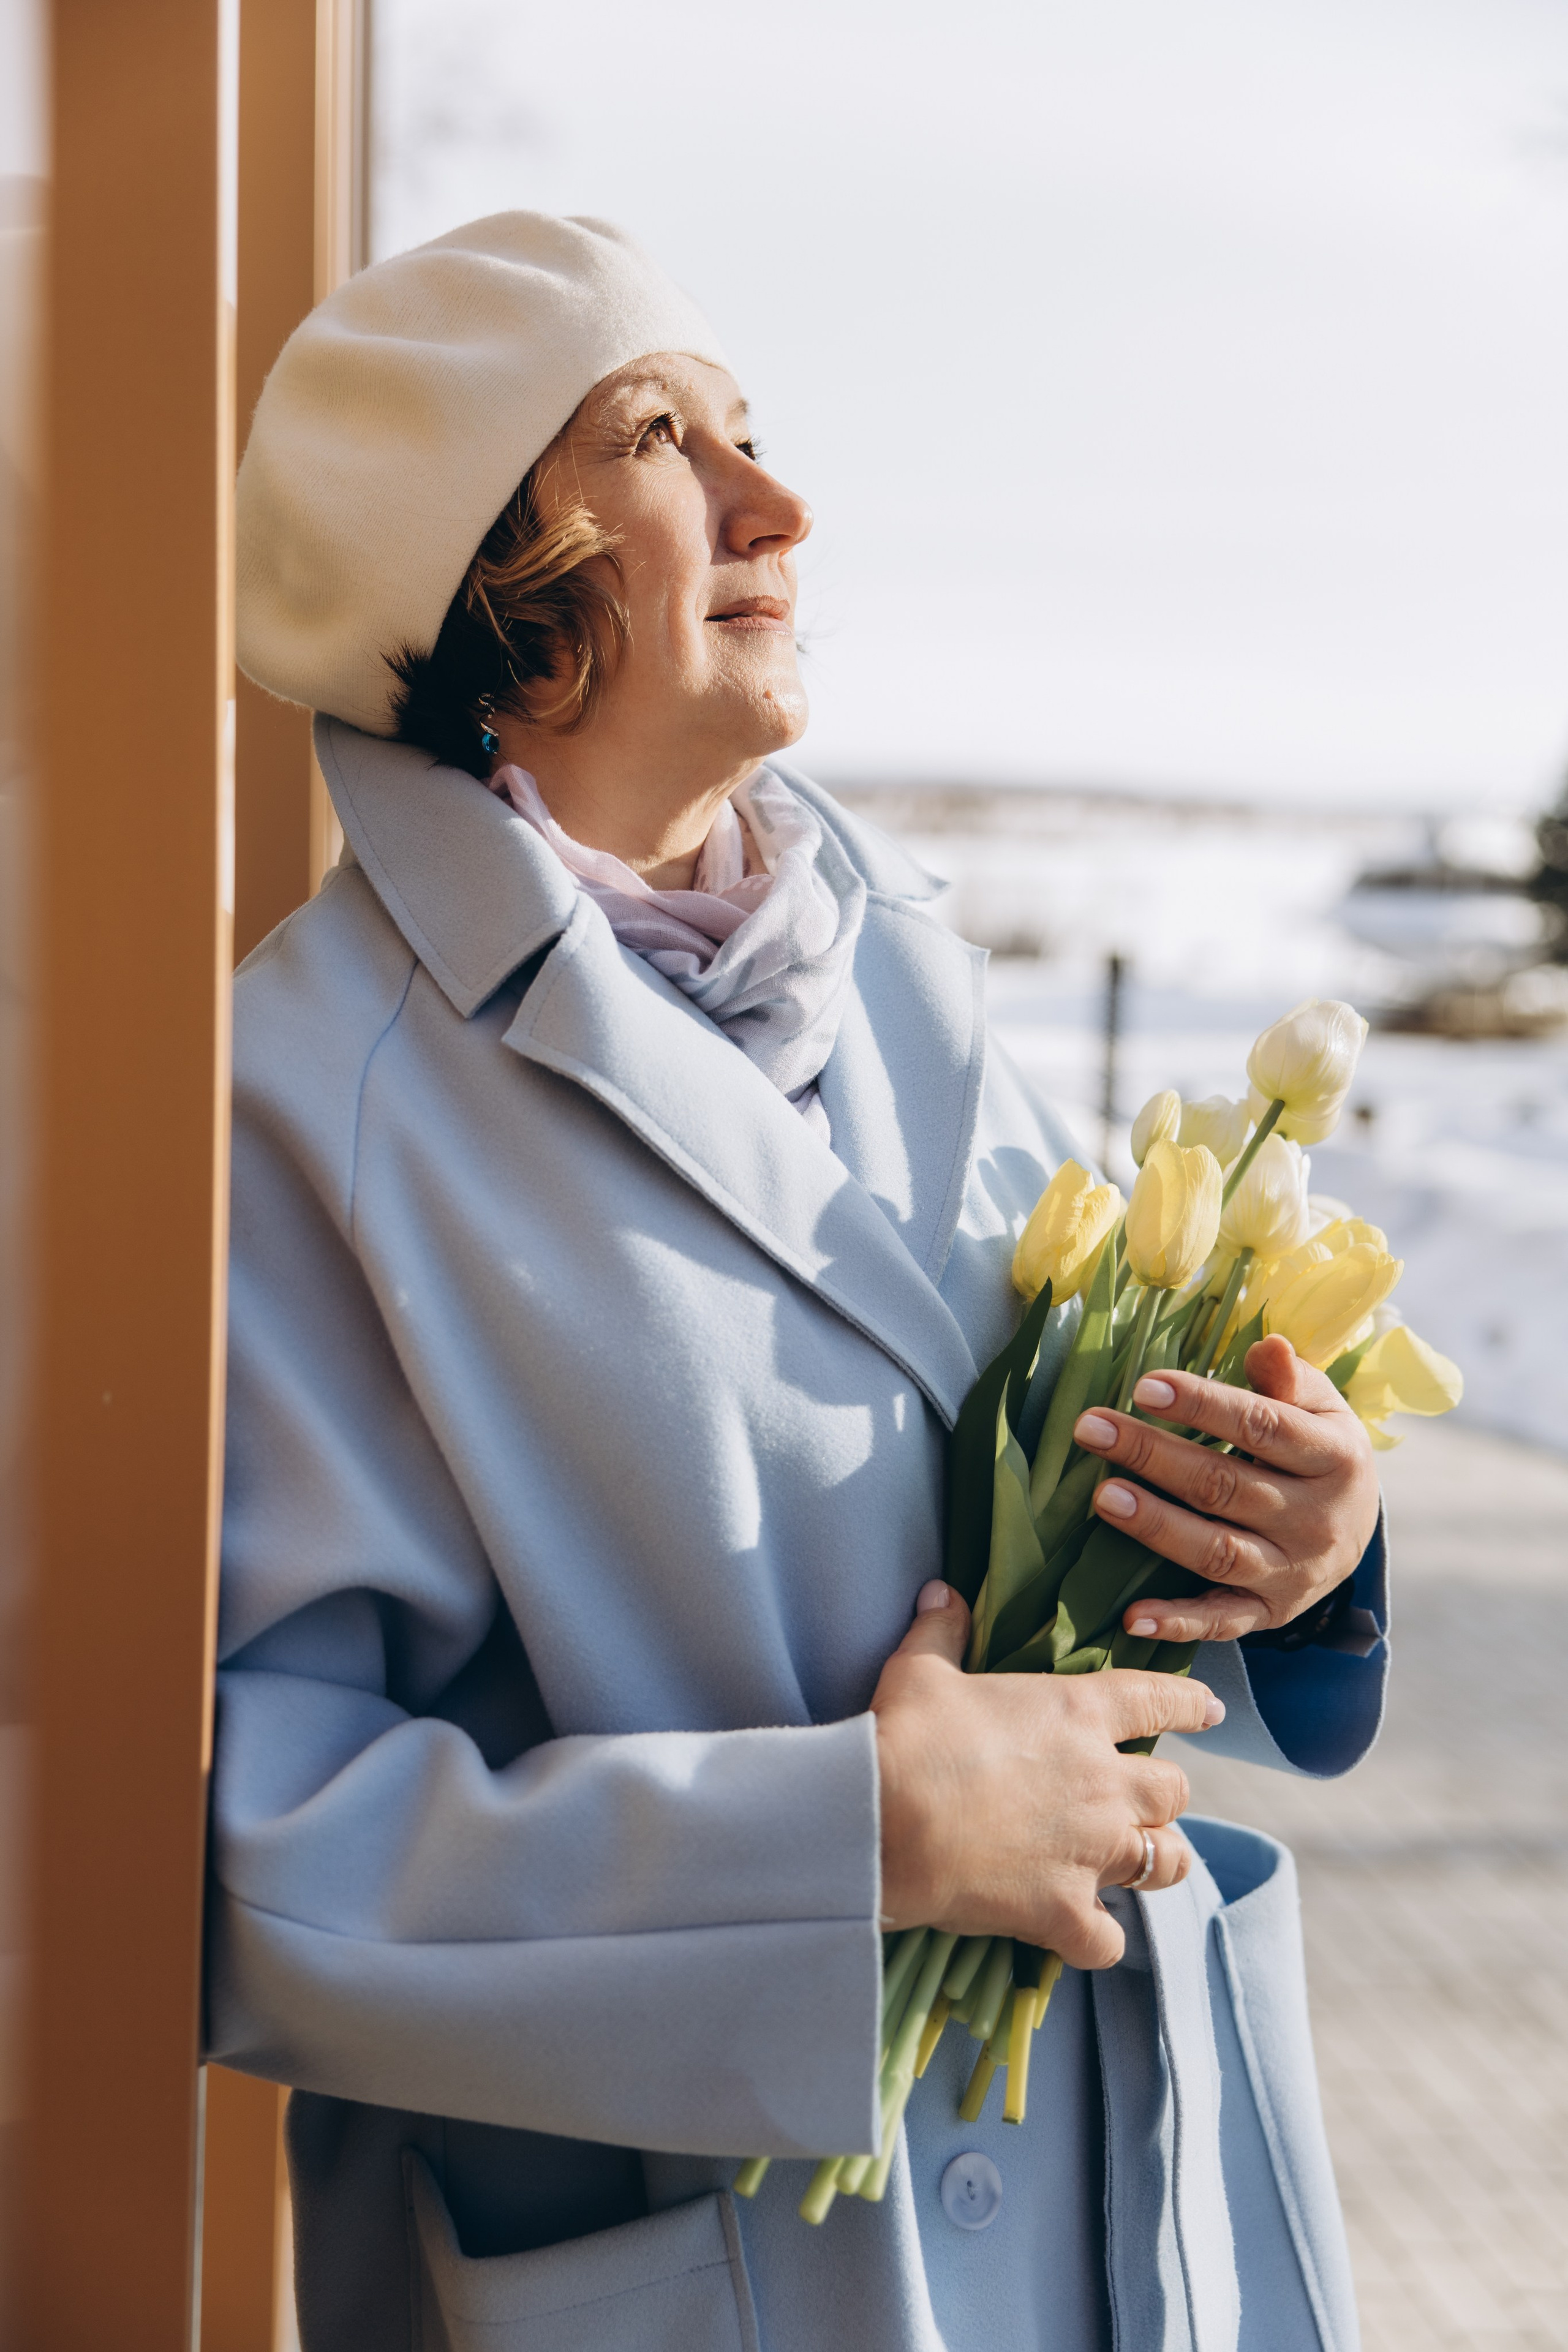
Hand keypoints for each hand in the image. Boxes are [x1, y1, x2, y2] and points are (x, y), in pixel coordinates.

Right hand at [870, 1581, 1224, 1967]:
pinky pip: (1110, 1939)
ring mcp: (1093, 1850)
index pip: (1160, 1700)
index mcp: (1078, 1713)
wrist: (884, 1821)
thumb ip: (942, 1630)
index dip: (1189, 1703)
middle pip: (1173, 1790)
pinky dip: (1100, 1938)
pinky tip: (1084, 1933)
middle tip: (1141, 1796)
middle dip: (1164, 1794)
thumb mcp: (921, 1670)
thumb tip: (941, 1591)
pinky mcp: (1066, 1910)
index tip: (1210, 1709)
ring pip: (1167, 1861)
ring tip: (1143, 1862)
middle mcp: (1104, 1782)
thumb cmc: (908, 1736)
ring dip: (1158, 1859)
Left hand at [1072, 1333, 1379, 1644]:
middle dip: (1154, 1456)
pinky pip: (1222, 1622)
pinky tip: (1132, 1615)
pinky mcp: (1269, 1613)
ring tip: (1103, 1497)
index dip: (1203, 1405)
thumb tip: (1266, 1345)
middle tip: (1092, 1429)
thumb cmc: (1319, 1452)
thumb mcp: (1321, 1409)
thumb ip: (1289, 1379)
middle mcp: (1316, 1520)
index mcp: (1333, 1458)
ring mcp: (1292, 1572)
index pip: (1262, 1427)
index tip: (1145, 1386)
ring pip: (1218, 1553)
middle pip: (1226, 1486)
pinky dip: (1178, 1623)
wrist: (1359, 1530)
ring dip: (1157, 1526)